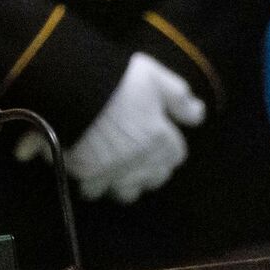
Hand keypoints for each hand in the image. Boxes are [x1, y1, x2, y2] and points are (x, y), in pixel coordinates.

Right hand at [24, 53, 205, 203]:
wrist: (72, 86)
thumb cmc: (116, 78)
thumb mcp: (154, 77)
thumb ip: (178, 98)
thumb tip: (198, 115)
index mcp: (159, 138)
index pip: (174, 156)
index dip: (166, 149)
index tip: (155, 142)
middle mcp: (140, 161)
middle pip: (151, 179)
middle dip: (145, 172)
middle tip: (132, 157)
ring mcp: (112, 170)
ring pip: (123, 192)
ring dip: (119, 183)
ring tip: (108, 170)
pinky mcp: (84, 173)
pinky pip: (91, 190)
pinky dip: (89, 184)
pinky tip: (84, 172)